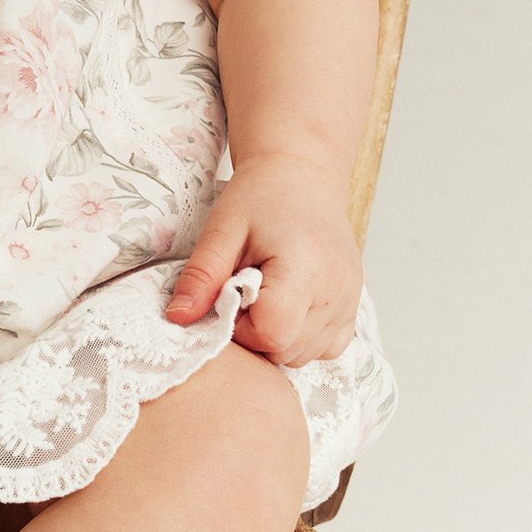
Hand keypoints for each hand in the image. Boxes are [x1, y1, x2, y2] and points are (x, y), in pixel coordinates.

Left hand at [163, 159, 362, 366]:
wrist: (302, 175)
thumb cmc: (261, 196)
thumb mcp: (222, 229)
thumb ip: (201, 276)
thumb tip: (177, 318)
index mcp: (305, 268)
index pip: (273, 334)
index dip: (242, 327)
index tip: (230, 296)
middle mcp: (337, 290)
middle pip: (288, 351)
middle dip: (256, 333)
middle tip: (243, 291)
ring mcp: (350, 302)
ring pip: (305, 356)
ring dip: (277, 337)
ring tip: (266, 293)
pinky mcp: (354, 307)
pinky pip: (325, 348)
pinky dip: (301, 338)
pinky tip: (287, 304)